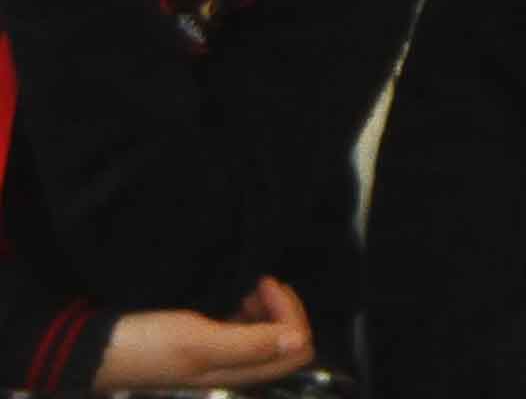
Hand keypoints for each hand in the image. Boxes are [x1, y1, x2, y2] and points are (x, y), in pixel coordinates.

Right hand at [94, 284, 312, 390]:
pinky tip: (229, 296)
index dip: (292, 316)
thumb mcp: (198, 341)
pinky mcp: (198, 345)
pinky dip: (244, 311)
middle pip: (284, 341)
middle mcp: (230, 368)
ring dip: (264, 308)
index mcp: (234, 373)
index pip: (296, 349)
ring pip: (263, 334)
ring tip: (245, 288)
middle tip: (258, 285)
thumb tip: (299, 340)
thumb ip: (250, 343)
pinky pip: (239, 330)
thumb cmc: (143, 346)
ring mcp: (214, 357)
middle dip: (281, 310)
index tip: (266, 287)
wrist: (93, 349)